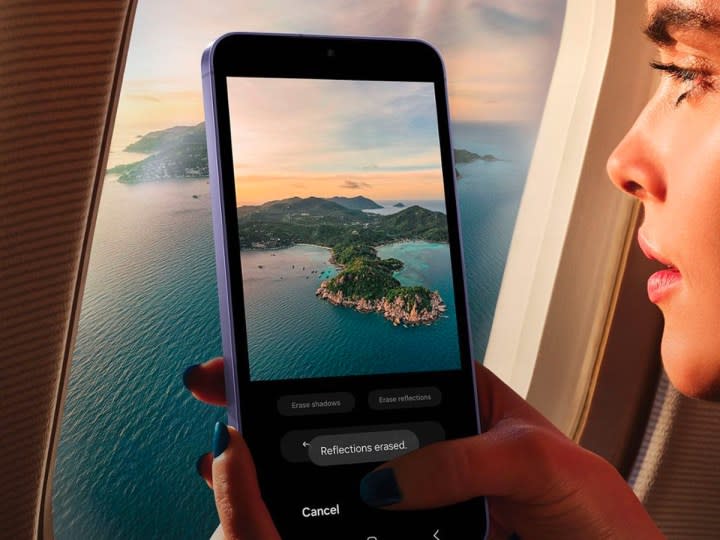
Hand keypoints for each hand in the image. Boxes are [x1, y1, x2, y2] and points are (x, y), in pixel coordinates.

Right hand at [184, 358, 663, 538]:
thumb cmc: (588, 506)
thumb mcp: (533, 459)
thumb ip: (462, 459)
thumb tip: (388, 480)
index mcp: (455, 396)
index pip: (375, 364)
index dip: (317, 352)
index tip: (258, 351)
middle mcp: (426, 440)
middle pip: (343, 415)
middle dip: (278, 406)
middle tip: (224, 400)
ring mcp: (415, 488)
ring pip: (339, 470)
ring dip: (285, 465)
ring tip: (234, 462)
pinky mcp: (411, 533)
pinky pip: (354, 521)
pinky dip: (317, 515)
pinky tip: (283, 512)